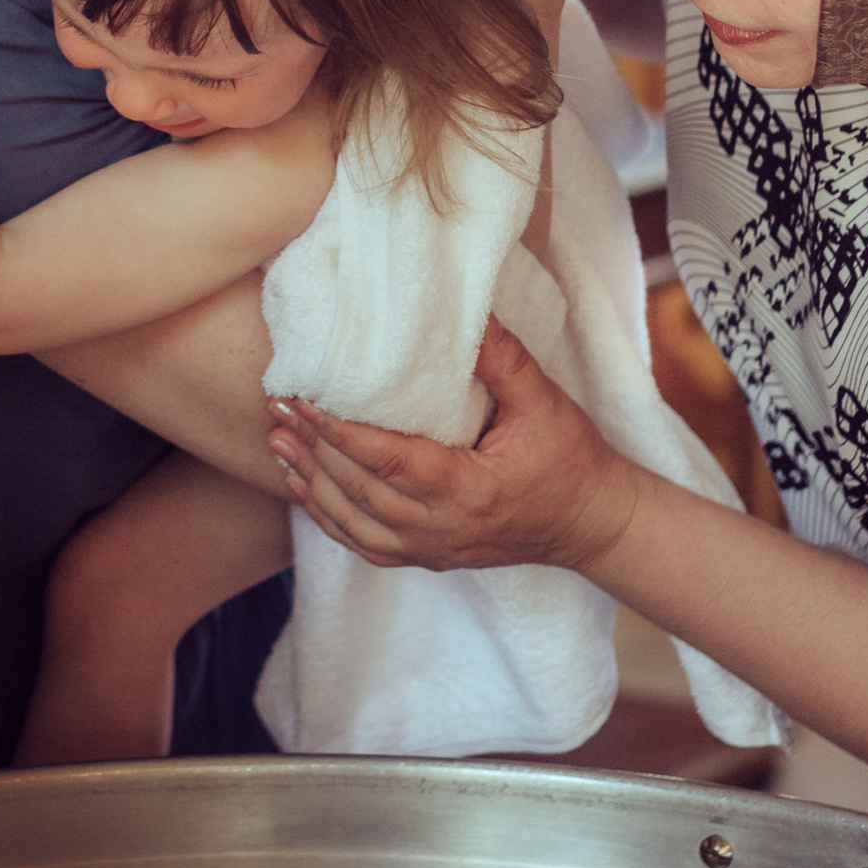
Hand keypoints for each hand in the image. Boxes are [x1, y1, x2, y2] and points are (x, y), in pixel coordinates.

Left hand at [267, 317, 637, 575]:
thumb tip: (463, 311)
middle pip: (358, 490)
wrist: (593, 524)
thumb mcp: (545, 402)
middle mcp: (440, 529)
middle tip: (274, 405)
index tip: (300, 396)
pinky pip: (364, 543)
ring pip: (352, 521)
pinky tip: (303, 486)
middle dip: (311, 446)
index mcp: (467, 491)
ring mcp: (431, 549)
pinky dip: (328, 515)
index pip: (386, 459)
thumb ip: (501, 359)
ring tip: (276, 440)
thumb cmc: (571, 461)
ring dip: (309, 481)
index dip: (337, 429)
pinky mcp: (428, 556)